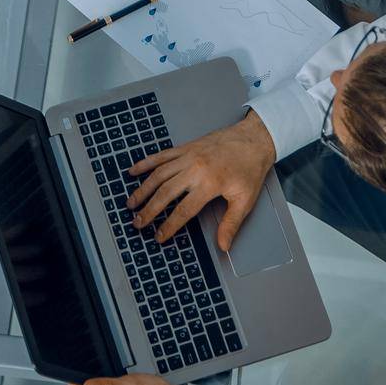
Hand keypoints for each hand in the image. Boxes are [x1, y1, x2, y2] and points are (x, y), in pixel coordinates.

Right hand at [127, 112, 274, 248]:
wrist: (254, 139)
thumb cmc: (250, 169)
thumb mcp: (245, 200)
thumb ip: (231, 224)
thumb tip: (223, 245)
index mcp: (209, 183)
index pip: (183, 210)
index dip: (169, 225)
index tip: (159, 236)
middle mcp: (195, 169)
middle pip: (165, 192)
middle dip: (149, 209)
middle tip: (137, 222)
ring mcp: (188, 156)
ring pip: (159, 174)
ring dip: (143, 189)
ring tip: (131, 202)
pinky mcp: (186, 147)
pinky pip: (162, 155)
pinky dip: (146, 163)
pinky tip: (134, 170)